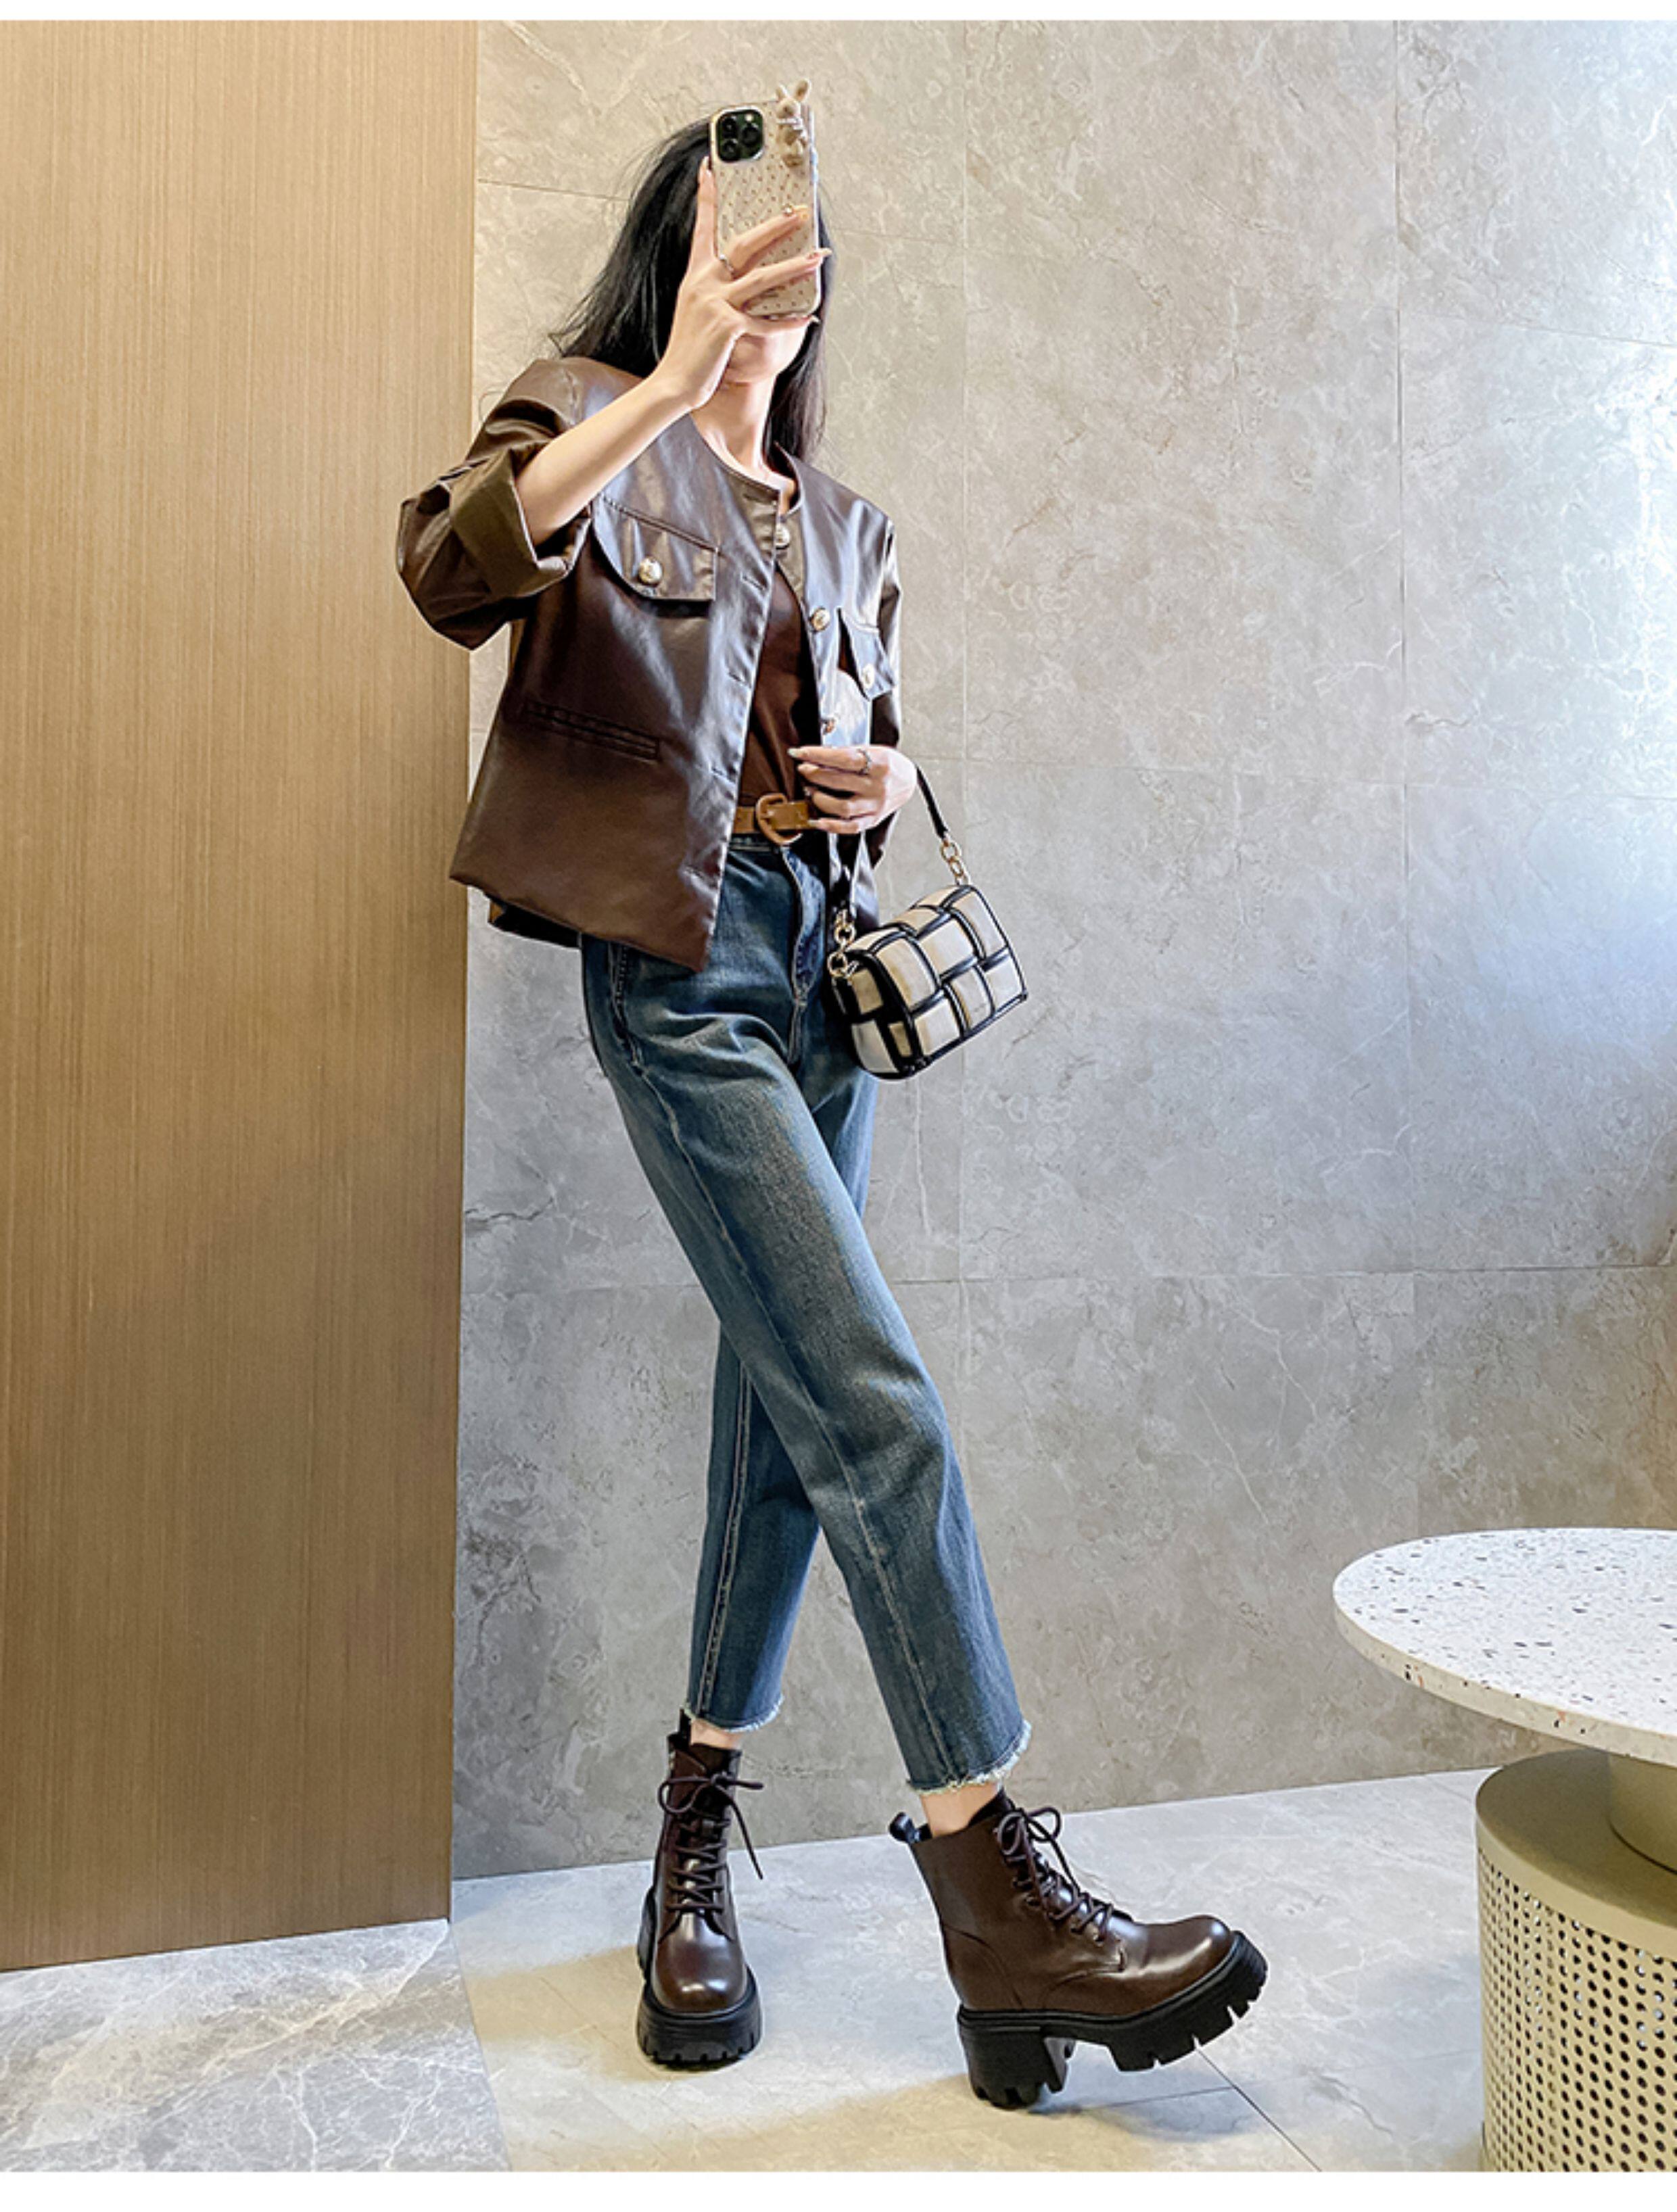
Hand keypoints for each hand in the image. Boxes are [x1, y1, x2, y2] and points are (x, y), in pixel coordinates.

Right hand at [647, 158, 830, 414]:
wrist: (673, 383)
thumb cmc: (690, 350)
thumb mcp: (696, 310)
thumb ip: (713, 289)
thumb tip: (738, 275)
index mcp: (696, 275)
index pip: (702, 227)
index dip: (706, 196)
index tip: (709, 167)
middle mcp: (704, 283)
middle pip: (743, 244)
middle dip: (775, 227)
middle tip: (799, 212)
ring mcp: (715, 304)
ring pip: (762, 278)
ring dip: (794, 266)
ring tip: (818, 256)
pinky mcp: (727, 328)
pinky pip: (765, 321)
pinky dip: (789, 321)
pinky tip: (809, 316)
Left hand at [788, 742, 915, 836]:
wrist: (908, 781)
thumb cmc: (888, 764)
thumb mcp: (872, 751)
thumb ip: (847, 754)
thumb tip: (817, 757)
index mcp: (879, 764)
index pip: (842, 759)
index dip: (817, 755)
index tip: (799, 753)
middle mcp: (878, 786)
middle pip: (839, 782)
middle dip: (815, 774)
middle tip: (804, 769)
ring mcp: (875, 805)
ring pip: (842, 807)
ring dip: (820, 799)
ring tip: (811, 790)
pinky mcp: (873, 820)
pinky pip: (850, 827)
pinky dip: (831, 826)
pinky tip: (817, 821)